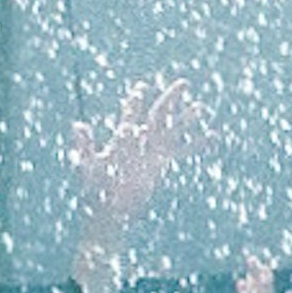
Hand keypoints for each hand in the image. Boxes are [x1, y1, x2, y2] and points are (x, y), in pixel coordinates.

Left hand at [70, 77, 205, 289]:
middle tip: (183, 83)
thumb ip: (85, 146)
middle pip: (158, 115)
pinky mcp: (162, 163)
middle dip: (170, 99)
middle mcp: (140, 139)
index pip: (131, 115)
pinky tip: (213, 136)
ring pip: (173, 130)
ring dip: (187, 119)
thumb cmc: (96, 187)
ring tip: (201, 107)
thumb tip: (78, 125)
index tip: (142, 89)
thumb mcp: (88, 166)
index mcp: (123, 137)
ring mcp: (152, 150)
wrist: (110, 209)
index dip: (136, 103)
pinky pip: (182, 151)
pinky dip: (197, 144)